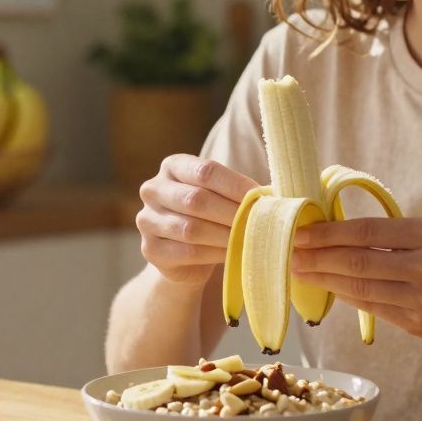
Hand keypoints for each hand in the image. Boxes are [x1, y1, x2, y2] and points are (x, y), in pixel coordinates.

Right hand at [137, 154, 259, 288]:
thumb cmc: (211, 215)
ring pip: (191, 229)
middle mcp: (153, 189)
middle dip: (233, 213)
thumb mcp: (221, 195)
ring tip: (250, 239)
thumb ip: (240, 191)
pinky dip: (215, 253)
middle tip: (260, 223)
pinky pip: (187, 252)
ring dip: (226, 235)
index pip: (206, 171)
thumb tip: (274, 194)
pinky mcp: (150, 249)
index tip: (263, 197)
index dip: (237, 185)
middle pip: (196, 200)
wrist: (186, 255)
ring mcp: (147, 220)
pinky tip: (233, 253)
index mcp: (173, 166)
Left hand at [292, 217, 421, 344]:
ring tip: (300, 272)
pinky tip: (328, 288)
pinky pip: (372, 308)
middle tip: (290, 254)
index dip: (329, 233)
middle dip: (319, 258)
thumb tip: (333, 232)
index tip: (301, 232)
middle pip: (359, 262)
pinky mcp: (418, 325)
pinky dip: (346, 296)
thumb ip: (392, 235)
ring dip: (325, 280)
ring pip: (361, 288)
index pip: (368, 231)